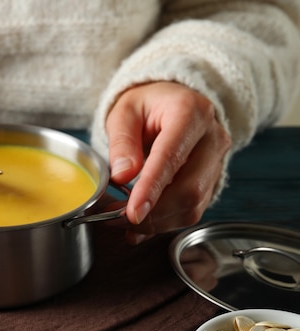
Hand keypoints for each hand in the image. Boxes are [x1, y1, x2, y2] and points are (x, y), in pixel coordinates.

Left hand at [105, 82, 230, 244]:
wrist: (173, 103)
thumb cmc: (147, 105)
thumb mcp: (124, 112)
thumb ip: (122, 141)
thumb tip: (123, 176)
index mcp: (190, 113)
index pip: (172, 157)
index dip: (152, 188)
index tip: (133, 212)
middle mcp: (212, 138)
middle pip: (189, 188)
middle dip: (153, 212)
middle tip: (117, 219)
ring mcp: (217, 161)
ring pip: (193, 205)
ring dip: (157, 221)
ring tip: (123, 222)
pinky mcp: (212, 180)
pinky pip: (193, 209)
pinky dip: (165, 222)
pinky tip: (142, 224)